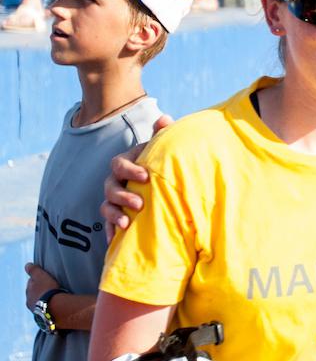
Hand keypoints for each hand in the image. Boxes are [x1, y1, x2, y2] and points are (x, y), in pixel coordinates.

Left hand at [24, 263, 58, 310]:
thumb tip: (27, 265)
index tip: (44, 278)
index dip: (37, 280)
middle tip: (49, 288)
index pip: (31, 284)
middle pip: (34, 294)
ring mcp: (37, 311)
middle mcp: (30, 302)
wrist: (56, 308)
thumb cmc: (48, 290)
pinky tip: (56, 306)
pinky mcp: (45, 318)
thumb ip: (33, 270)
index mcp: (28, 292)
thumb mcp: (40, 276)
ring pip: (40, 303)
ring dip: (45, 300)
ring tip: (54, 297)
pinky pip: (47, 310)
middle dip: (40, 291)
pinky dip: (50, 307)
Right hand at [100, 115, 172, 240]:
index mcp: (126, 163)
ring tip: (126, 224)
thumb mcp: (160, 149)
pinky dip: (110, 232)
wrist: (159, 181)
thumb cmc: (159, 162)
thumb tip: (164, 118)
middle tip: (139, 204)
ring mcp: (113, 198)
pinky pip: (107, 224)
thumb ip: (161, 135)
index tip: (145, 176)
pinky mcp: (115, 215)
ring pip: (106, 206)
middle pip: (110, 187)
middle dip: (123, 196)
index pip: (119, 164)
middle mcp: (116, 181)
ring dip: (114, 215)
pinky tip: (114, 242)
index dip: (129, 169)